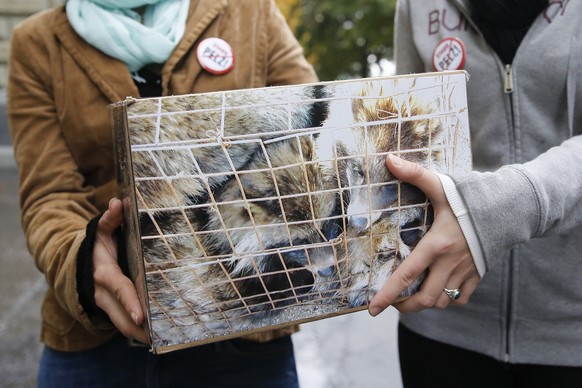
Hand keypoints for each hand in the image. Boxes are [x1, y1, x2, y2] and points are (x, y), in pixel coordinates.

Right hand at [93, 198, 148, 343]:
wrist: (78, 266)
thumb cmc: (98, 247)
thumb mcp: (101, 232)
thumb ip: (110, 219)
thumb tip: (118, 202)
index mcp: (105, 274)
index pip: (119, 289)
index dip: (129, 302)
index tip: (141, 317)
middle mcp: (104, 294)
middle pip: (121, 317)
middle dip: (138, 330)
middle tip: (157, 339)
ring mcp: (107, 306)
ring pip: (122, 327)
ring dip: (140, 336)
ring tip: (160, 342)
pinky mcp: (112, 312)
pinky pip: (124, 326)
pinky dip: (138, 334)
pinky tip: (156, 338)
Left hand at [368, 155, 479, 315]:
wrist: (512, 206)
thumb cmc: (472, 196)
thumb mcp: (442, 185)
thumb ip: (414, 174)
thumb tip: (389, 159)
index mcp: (437, 244)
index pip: (407, 275)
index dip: (388, 294)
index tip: (372, 309)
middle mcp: (450, 263)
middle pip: (425, 299)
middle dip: (404, 306)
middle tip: (391, 303)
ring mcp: (466, 272)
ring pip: (442, 301)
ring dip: (425, 303)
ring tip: (410, 296)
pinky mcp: (478, 275)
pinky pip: (460, 298)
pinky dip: (447, 300)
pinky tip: (437, 290)